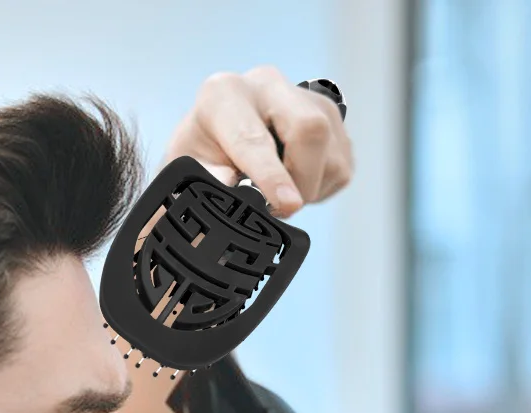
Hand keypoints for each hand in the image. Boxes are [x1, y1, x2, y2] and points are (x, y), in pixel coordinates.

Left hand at [163, 66, 352, 217]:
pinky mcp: (332, 118)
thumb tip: (229, 183)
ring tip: (277, 195)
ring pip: (331, 154)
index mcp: (224, 95)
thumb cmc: (201, 157)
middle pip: (310, 129)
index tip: (286, 204)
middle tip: (280, 209)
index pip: (255, 137)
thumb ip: (206, 178)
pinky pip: (341, 166)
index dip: (272, 175)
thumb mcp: (188, 170)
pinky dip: (320, 188)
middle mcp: (267, 86)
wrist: (218, 142)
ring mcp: (306, 97)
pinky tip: (293, 182)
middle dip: (302, 180)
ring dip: (309, 190)